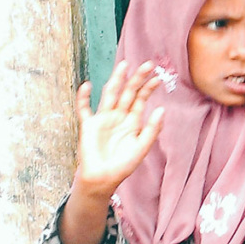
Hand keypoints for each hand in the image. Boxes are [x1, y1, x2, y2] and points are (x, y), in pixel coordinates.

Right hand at [74, 60, 164, 196]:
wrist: (103, 179)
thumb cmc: (123, 165)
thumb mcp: (142, 147)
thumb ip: (152, 129)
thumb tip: (161, 109)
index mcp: (132, 121)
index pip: (141, 100)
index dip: (149, 88)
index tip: (158, 77)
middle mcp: (118, 116)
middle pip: (128, 93)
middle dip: (137, 79)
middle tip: (148, 64)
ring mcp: (103, 119)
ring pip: (110, 95)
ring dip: (116, 80)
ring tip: (124, 65)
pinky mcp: (88, 126)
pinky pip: (84, 109)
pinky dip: (83, 98)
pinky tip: (88, 85)